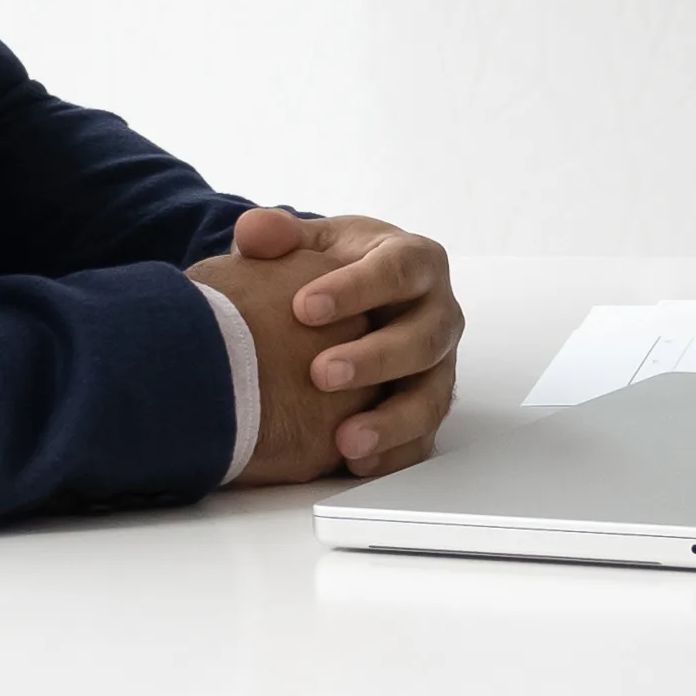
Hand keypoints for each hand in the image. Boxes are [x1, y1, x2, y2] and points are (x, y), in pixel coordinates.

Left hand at [206, 204, 464, 487]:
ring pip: (432, 396)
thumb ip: (280, 237)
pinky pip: (424, 437)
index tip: (304, 308)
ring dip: (392, 420)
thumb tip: (255, 232)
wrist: (354, 302)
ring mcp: (440, 365)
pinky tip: (358, 464)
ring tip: (344, 441)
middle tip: (321, 374)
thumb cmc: (333, 269)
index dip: (355, 289)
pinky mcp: (430, 406)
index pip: (396, 271)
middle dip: (375, 359)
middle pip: (423, 338)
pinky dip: (395, 454)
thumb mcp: (312, 244)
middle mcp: (439, 314)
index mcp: (415, 262)